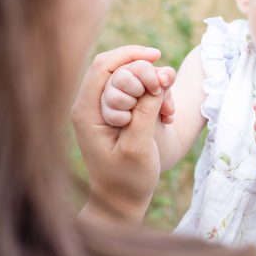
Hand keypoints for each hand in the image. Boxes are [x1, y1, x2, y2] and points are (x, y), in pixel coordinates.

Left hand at [71, 46, 167, 223]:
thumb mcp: (139, 146)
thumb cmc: (128, 178)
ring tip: (168, 113)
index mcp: (87, 111)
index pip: (103, 66)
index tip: (157, 57)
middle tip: (167, 90)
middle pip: (117, 68)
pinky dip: (154, 98)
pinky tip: (166, 116)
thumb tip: (158, 77)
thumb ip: (146, 111)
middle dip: (146, 74)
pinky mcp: (117, 114)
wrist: (123, 199)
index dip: (130, 55)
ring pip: (130, 79)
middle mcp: (91, 105)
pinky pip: (136, 93)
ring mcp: (103, 109)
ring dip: (154, 89)